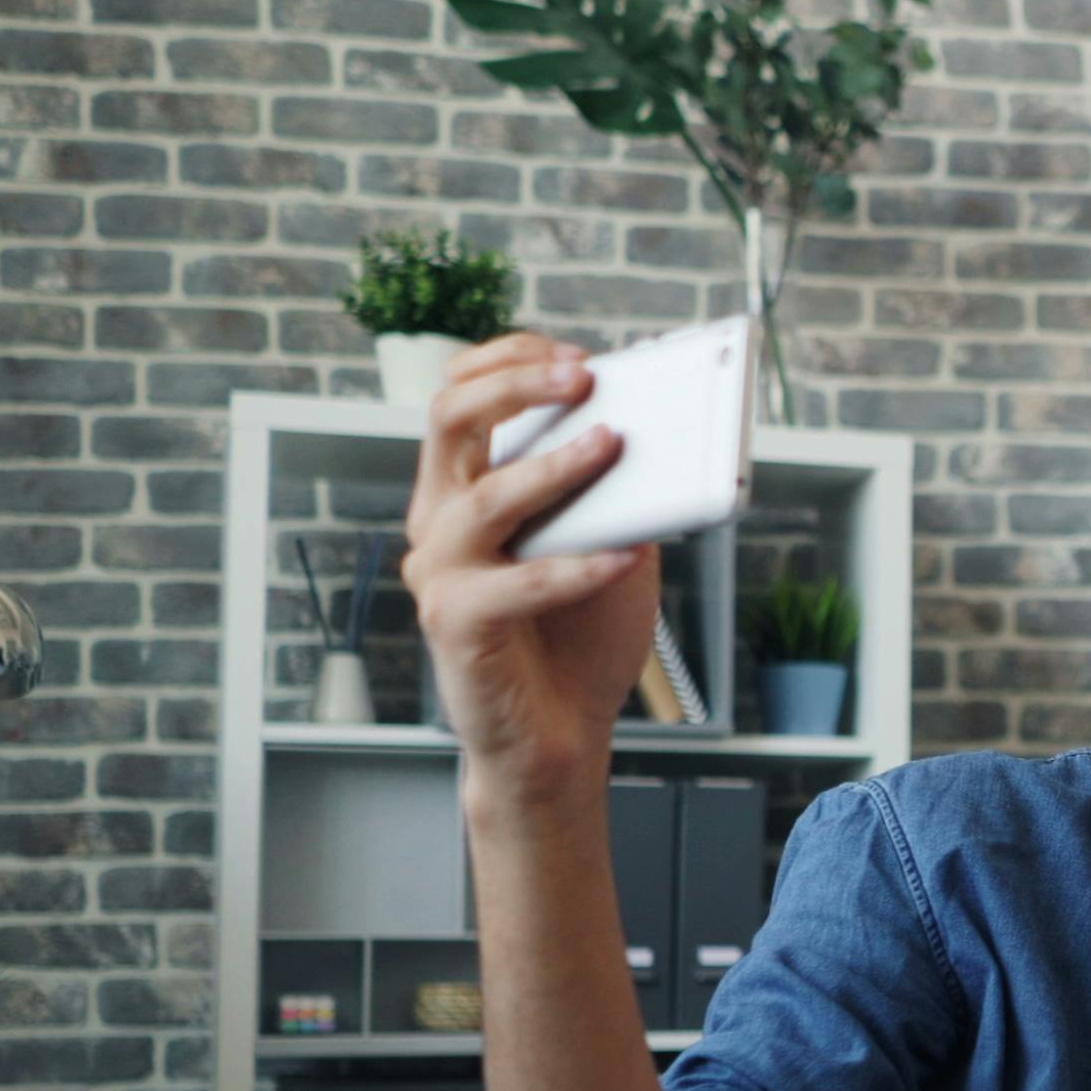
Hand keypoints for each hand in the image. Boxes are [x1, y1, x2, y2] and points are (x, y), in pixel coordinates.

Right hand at [401, 333, 658, 805]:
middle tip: (583, 375)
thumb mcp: (612, 543)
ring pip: (482, 498)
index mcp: (466, 488)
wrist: (560, 735)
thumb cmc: (582, 634)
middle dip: (517, 384)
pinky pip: (516, 585)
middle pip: (450, 418)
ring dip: (552, 466)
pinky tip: (625, 554)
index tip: (579, 355)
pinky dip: (575, 566)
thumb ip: (617, 492)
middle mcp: (440, 520)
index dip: (511, 360)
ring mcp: (440, 573)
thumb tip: (650, 426)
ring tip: (612, 445)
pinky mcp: (456, 626)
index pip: (461, 394)